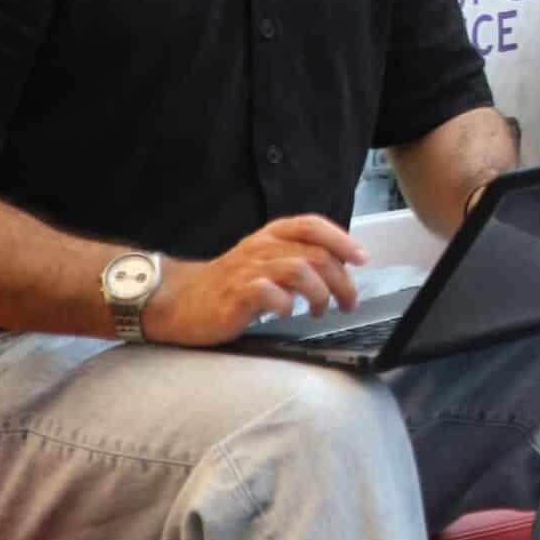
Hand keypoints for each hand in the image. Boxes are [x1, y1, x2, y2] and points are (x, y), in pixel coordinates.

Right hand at [141, 215, 367, 345]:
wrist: (178, 301)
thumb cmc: (227, 284)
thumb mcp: (265, 261)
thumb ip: (297, 259)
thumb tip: (339, 270)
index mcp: (271, 236)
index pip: (313, 225)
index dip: (341, 240)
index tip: (361, 259)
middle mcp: (262, 247)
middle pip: (316, 254)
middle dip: (341, 280)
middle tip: (348, 302)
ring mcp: (248, 269)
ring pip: (300, 269)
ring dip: (320, 293)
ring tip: (319, 311)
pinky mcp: (236, 293)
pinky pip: (270, 293)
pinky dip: (286, 304)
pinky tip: (287, 313)